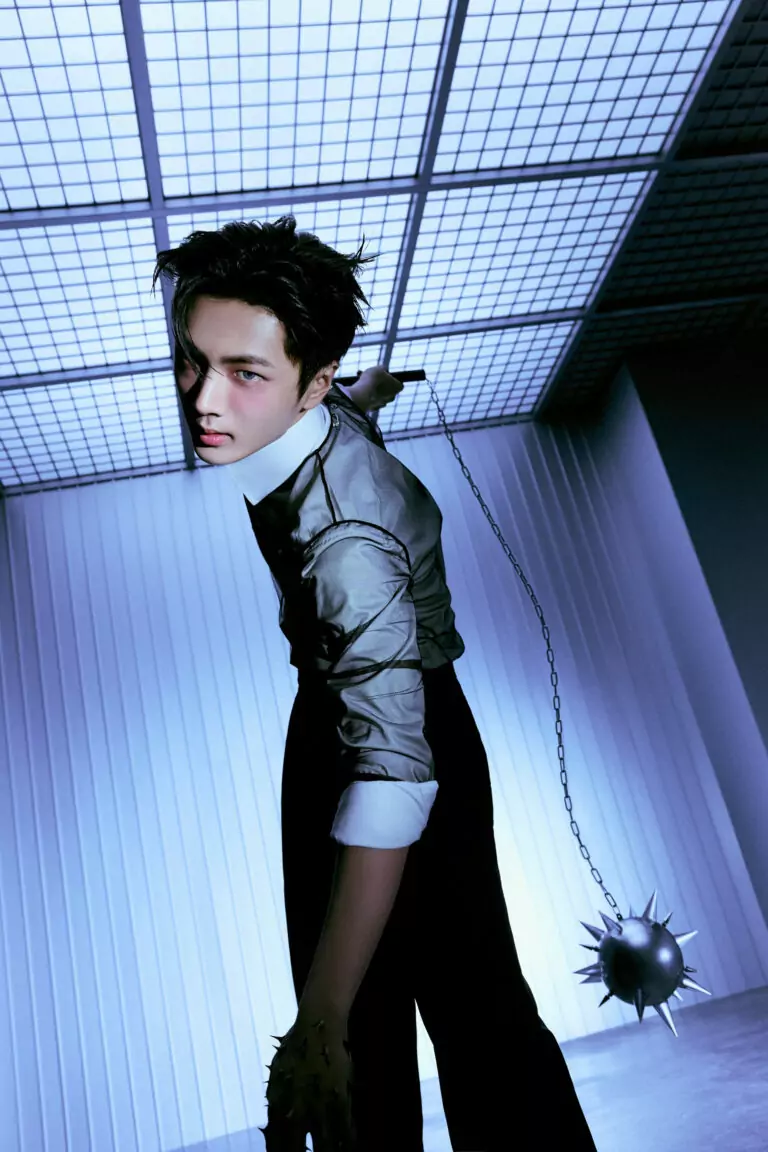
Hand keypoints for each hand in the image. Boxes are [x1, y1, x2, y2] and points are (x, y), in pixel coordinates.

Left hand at [260, 1014, 355, 1150]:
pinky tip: (349, 1148)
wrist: (318, 1023)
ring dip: (327, 1151)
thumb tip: (273, 1126)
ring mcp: (320, 1105)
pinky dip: (347, 1142)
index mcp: (277, 1104)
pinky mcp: (341, 1097)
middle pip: (296, 1150)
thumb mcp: (278, 1076)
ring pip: (325, 1146)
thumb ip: (276, 1102)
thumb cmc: (296, 1047)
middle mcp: (296, 1109)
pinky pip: (345, 1130)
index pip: (276, 1144)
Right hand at [350, 365, 404, 411]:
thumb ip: (382, 369)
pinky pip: (370, 402)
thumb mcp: (379, 369)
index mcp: (398, 387)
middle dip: (383, 387)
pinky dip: (367, 397)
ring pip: (379, 397)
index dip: (392, 380)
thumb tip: (383, 369)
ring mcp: (382, 404)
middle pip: (389, 391)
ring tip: (364, 383)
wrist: (362, 394)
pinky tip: (359, 390)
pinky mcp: (372, 409)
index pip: (399, 384)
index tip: (385, 376)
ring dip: (373, 392)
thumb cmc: (373, 379)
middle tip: (374, 380)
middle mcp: (392, 397)